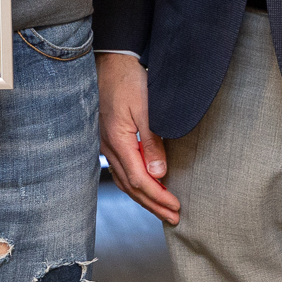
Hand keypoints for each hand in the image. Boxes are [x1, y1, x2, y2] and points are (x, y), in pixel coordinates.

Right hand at [98, 53, 180, 224]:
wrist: (110, 62)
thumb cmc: (129, 81)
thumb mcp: (146, 109)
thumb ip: (153, 141)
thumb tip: (159, 173)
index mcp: (118, 142)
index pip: (140, 181)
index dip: (159, 197)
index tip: (177, 207)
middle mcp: (108, 148)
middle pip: (131, 187)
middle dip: (153, 205)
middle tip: (173, 218)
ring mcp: (105, 145)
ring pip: (124, 181)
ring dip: (144, 198)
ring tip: (161, 209)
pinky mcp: (107, 140)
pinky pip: (120, 170)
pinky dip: (134, 184)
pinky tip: (143, 187)